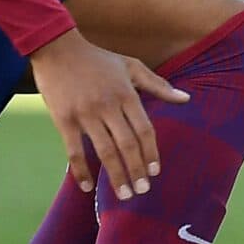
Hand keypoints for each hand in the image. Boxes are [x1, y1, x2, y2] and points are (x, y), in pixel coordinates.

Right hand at [29, 29, 189, 197]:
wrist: (57, 48)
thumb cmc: (98, 59)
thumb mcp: (131, 66)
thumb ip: (158, 85)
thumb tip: (186, 99)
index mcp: (126, 94)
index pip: (144, 129)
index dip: (151, 152)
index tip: (156, 172)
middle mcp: (108, 105)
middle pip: (127, 144)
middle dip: (137, 170)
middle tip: (143, 191)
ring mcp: (85, 114)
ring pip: (104, 151)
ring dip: (115, 176)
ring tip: (124, 195)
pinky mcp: (63, 119)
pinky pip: (73, 151)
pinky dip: (80, 170)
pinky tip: (87, 186)